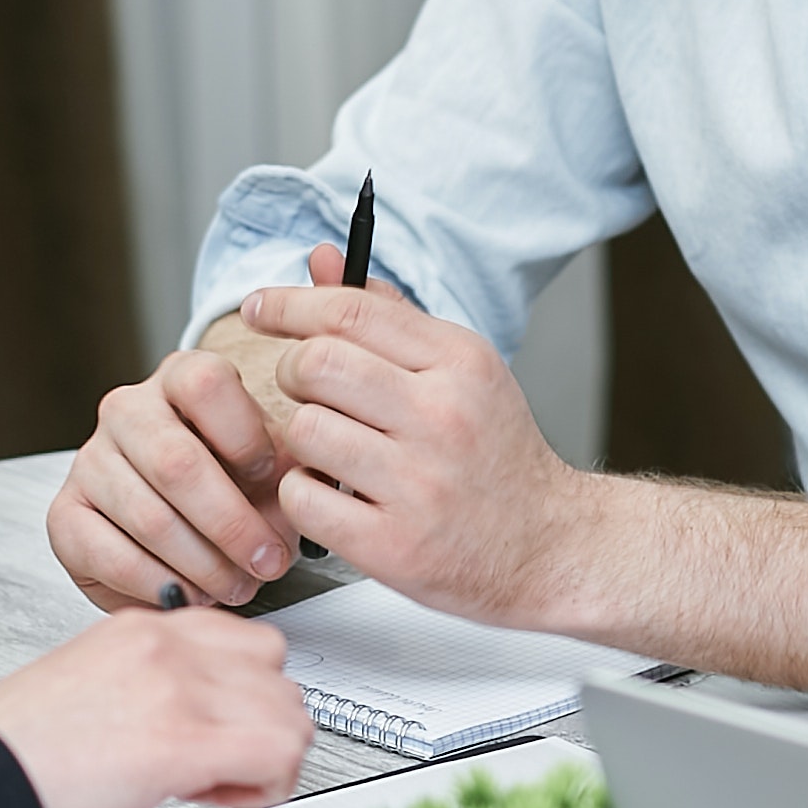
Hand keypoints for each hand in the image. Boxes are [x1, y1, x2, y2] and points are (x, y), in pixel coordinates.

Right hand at [0, 606, 316, 807]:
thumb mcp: (95, 680)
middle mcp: (168, 646)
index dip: (242, 696)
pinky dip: (265, 789)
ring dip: (264, 761)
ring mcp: (180, 688)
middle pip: (279, 676)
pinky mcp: (185, 741)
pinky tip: (216, 796)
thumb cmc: (24, 747)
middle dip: (260, 728)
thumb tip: (211, 714)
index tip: (215, 729)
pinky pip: (281, 756)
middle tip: (215, 763)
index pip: (247, 640)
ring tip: (210, 783)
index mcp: (144, 627)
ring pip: (291, 718)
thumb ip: (157, 681)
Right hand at [46, 243, 398, 614]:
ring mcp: (91, 461)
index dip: (248, 439)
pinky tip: (192, 594)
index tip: (277, 478)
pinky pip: (107, 553)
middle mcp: (127, 409)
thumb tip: (328, 252)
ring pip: (147, 515)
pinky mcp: (66, 517)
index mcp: (183, 375)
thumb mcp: (296, 433)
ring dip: (204, 562)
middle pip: (176, 461)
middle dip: (233, 522)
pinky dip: (159, 583)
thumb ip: (319, 355)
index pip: (207, 381)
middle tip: (272, 561)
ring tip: (242, 584)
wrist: (202, 534)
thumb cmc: (253, 482)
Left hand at [237, 278, 582, 629]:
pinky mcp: (394, 546)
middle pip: (316, 364)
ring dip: (300, 439)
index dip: (289, 304)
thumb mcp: (461, 369)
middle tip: (306, 390)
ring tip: (329, 450)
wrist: (547, 546)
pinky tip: (332, 495)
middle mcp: (442, 417)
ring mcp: (418, 484)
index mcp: (460, 362)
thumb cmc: (495, 454)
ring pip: (303, 430)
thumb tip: (323, 261)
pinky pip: (303, 500)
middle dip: (292, 372)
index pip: (351, 310)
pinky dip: (303, 496)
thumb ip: (389, 314)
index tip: (260, 308)